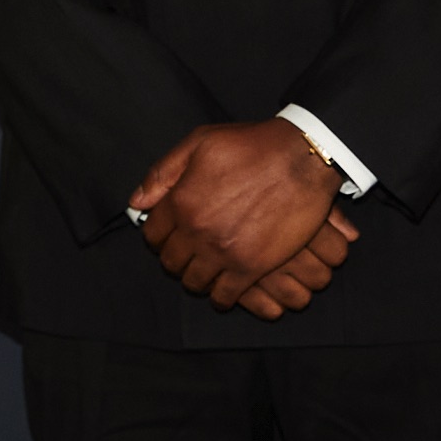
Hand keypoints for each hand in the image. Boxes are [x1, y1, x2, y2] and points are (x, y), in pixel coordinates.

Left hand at [130, 120, 358, 317]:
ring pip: (195, 282)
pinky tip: (224, 290)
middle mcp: (198, 231)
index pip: (152, 234)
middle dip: (176, 258)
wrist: (303, 159)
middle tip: (188, 253)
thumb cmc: (254, 146)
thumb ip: (164, 172)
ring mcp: (224, 253)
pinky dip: (221, 297)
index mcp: (182, 202)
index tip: (167, 236)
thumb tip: (137, 201)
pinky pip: (225, 296)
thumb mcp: (201, 143)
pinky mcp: (251, 268)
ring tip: (205, 271)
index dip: (157, 236)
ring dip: (196, 278)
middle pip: (171, 262)